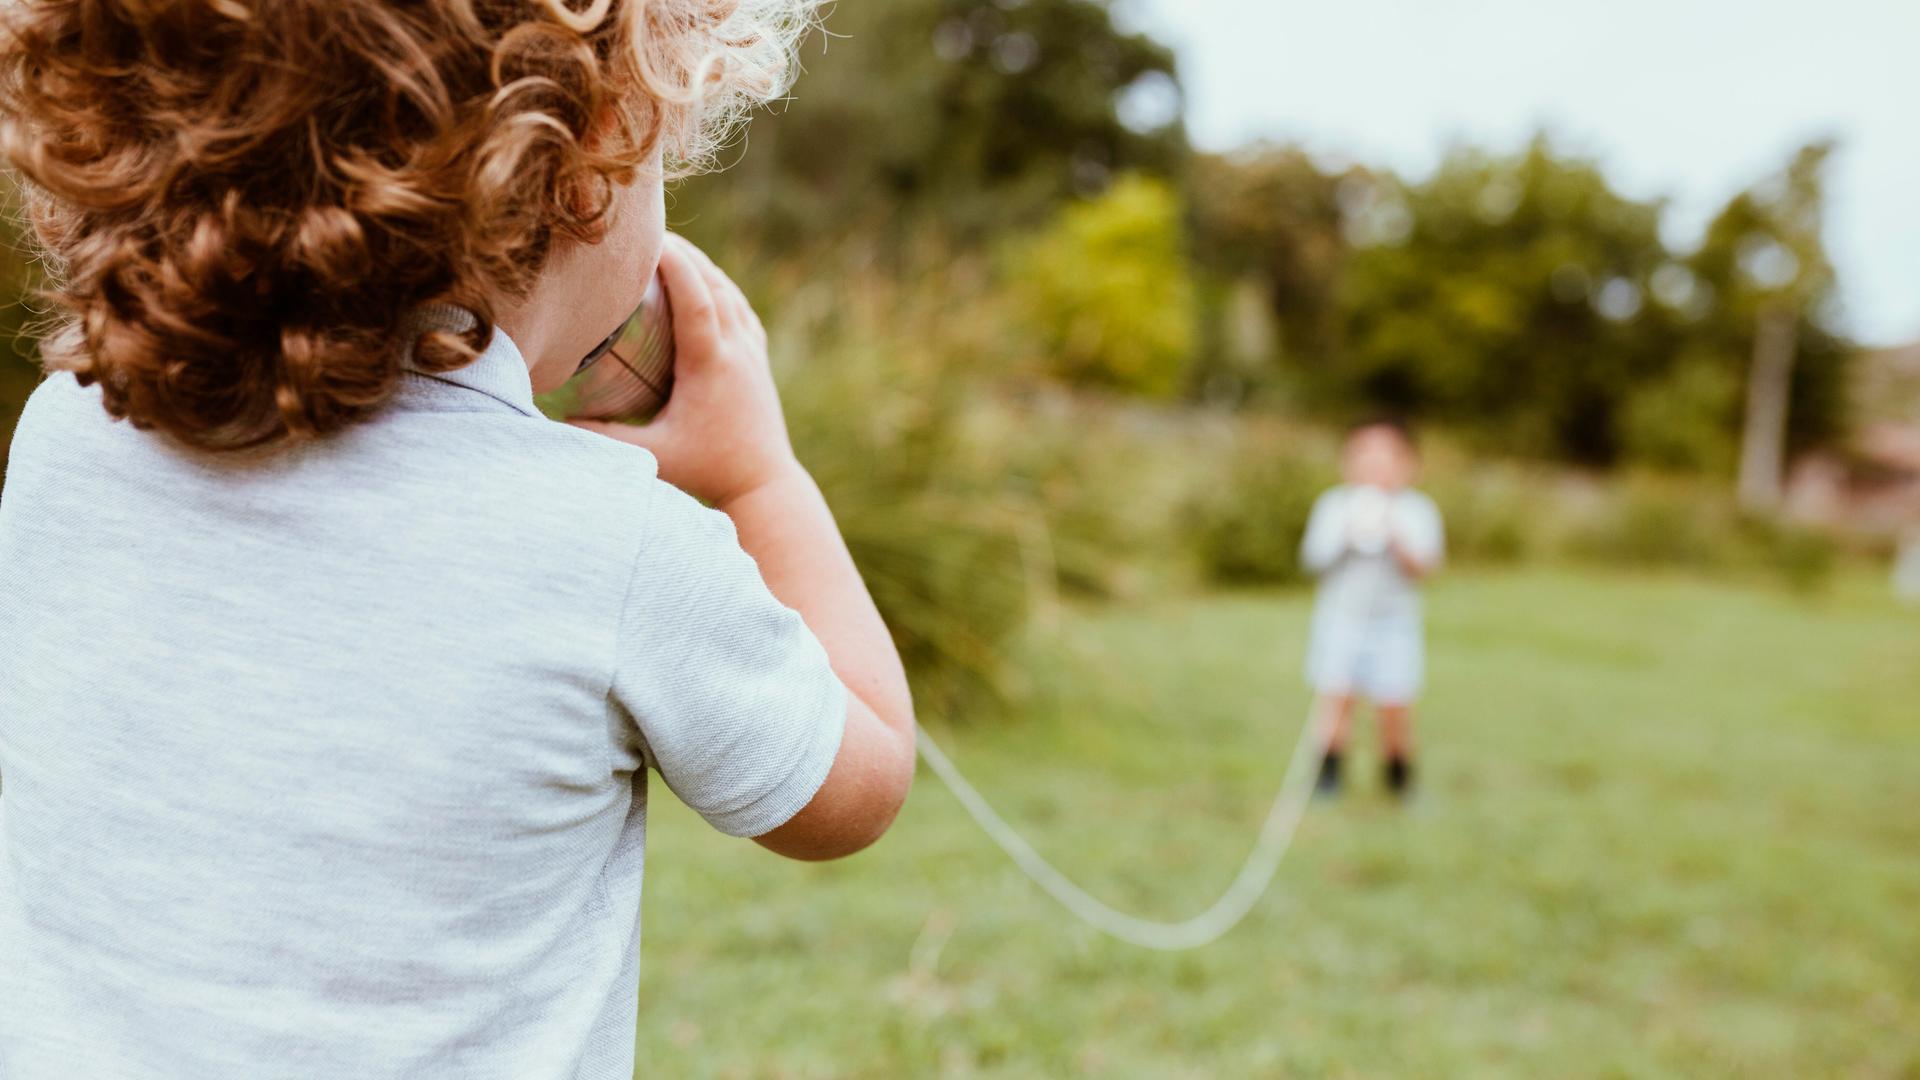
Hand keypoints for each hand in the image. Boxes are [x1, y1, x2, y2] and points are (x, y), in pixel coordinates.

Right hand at [570, 234, 800, 506]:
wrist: (765, 485)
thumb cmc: (706, 471)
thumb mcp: (653, 457)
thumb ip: (605, 438)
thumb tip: (557, 417)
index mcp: (712, 364)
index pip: (696, 298)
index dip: (675, 263)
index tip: (649, 238)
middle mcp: (738, 350)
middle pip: (713, 284)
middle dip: (683, 253)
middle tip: (647, 231)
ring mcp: (753, 353)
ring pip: (729, 292)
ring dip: (701, 266)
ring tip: (669, 248)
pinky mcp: (759, 361)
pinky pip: (740, 309)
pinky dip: (719, 288)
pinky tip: (703, 282)